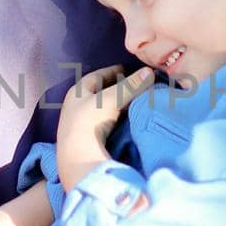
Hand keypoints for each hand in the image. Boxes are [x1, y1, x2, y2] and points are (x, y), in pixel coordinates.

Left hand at [56, 64, 153, 190]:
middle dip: (116, 88)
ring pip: (102, 108)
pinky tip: (125, 120)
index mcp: (77, 92)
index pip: (97, 76)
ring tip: (133, 102)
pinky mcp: (87, 138)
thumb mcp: (111, 99)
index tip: (128, 69)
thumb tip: (149, 71)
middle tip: (134, 85)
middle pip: (99, 92)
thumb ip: (130, 86)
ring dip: (116, 105)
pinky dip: (115, 118)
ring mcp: (80, 123)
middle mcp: (76, 106)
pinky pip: (104, 122)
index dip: (113, 71)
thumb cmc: (90, 121)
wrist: (78, 156)